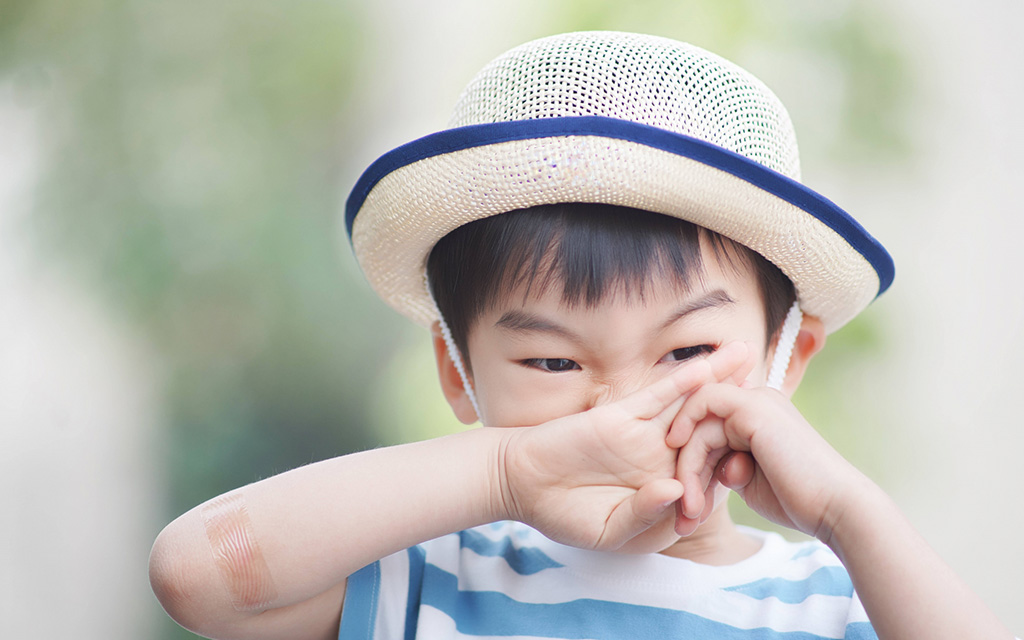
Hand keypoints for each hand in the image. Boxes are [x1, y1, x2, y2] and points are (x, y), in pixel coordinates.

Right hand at [495, 342, 753, 551]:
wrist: (522, 485)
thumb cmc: (564, 514)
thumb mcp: (609, 531)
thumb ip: (644, 515)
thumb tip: (674, 491)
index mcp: (664, 489)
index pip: (708, 474)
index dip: (736, 463)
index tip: (769, 454)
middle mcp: (659, 457)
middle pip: (708, 428)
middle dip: (738, 407)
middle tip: (775, 388)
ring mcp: (642, 434)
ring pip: (688, 403)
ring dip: (717, 379)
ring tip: (747, 355)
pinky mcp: (620, 415)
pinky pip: (657, 395)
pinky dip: (681, 380)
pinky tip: (706, 365)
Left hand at [667, 381, 862, 540]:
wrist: (835, 508)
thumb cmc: (797, 500)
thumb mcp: (748, 479)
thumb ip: (722, 463)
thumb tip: (694, 462)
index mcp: (759, 416)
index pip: (707, 427)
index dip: (691, 461)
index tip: (686, 502)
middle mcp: (757, 400)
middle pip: (698, 424)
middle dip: (686, 469)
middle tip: (685, 515)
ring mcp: (755, 399)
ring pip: (696, 421)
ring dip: (687, 468)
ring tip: (692, 511)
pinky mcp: (752, 405)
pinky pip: (702, 404)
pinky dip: (686, 435)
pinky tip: (687, 475)